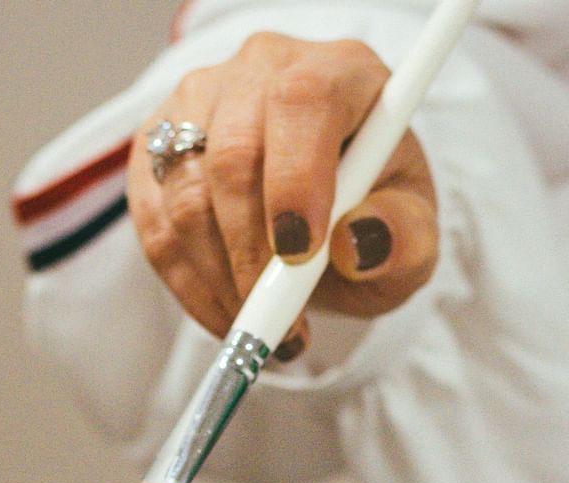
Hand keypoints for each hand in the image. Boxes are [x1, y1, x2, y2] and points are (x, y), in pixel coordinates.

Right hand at [127, 32, 437, 360]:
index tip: (301, 255)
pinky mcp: (156, 145)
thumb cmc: (375, 213)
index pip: (303, 102)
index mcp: (339, 71)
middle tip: (281, 321)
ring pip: (185, 194)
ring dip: (220, 279)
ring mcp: (199, 102)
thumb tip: (359, 244)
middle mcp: (262, 69)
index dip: (294, 179)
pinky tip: (227, 313)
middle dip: (251, 254)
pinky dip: (189, 285)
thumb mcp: (413, 234)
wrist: (330, 215)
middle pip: (233, 154)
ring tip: (264, 326)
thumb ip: (404, 238)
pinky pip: (155, 223)